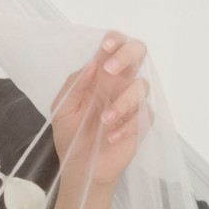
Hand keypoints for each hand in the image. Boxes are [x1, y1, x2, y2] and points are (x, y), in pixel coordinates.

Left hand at [51, 30, 151, 185]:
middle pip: (138, 53)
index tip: (106, 46)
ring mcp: (132, 103)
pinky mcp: (141, 123)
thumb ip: (76, 85)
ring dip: (122, 103)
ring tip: (103, 121)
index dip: (115, 40)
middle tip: (110, 70)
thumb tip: (92, 64)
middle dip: (127, 55)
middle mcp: (119, 84)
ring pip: (142, 86)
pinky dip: (127, 126)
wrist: (80, 167)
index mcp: (100, 75)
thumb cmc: (70, 135)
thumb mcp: (63, 108)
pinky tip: (111, 137)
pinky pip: (145, 115)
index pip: (115, 46)